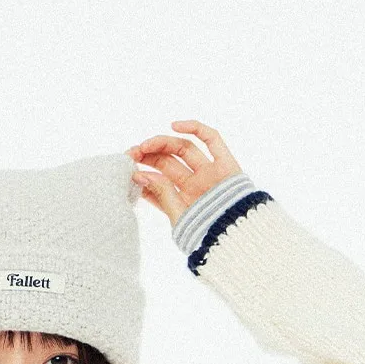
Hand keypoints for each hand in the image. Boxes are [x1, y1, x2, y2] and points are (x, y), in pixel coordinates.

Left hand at [125, 120, 242, 226]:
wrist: (237, 238)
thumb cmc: (206, 236)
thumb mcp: (179, 216)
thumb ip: (162, 195)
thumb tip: (140, 174)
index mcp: (183, 200)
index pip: (158, 182)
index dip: (142, 172)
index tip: (126, 166)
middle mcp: (196, 184)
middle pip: (168, 162)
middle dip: (149, 155)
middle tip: (132, 153)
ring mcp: (210, 173)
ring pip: (184, 149)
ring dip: (163, 143)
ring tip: (145, 144)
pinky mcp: (226, 164)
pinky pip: (212, 139)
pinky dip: (195, 128)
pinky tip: (174, 125)